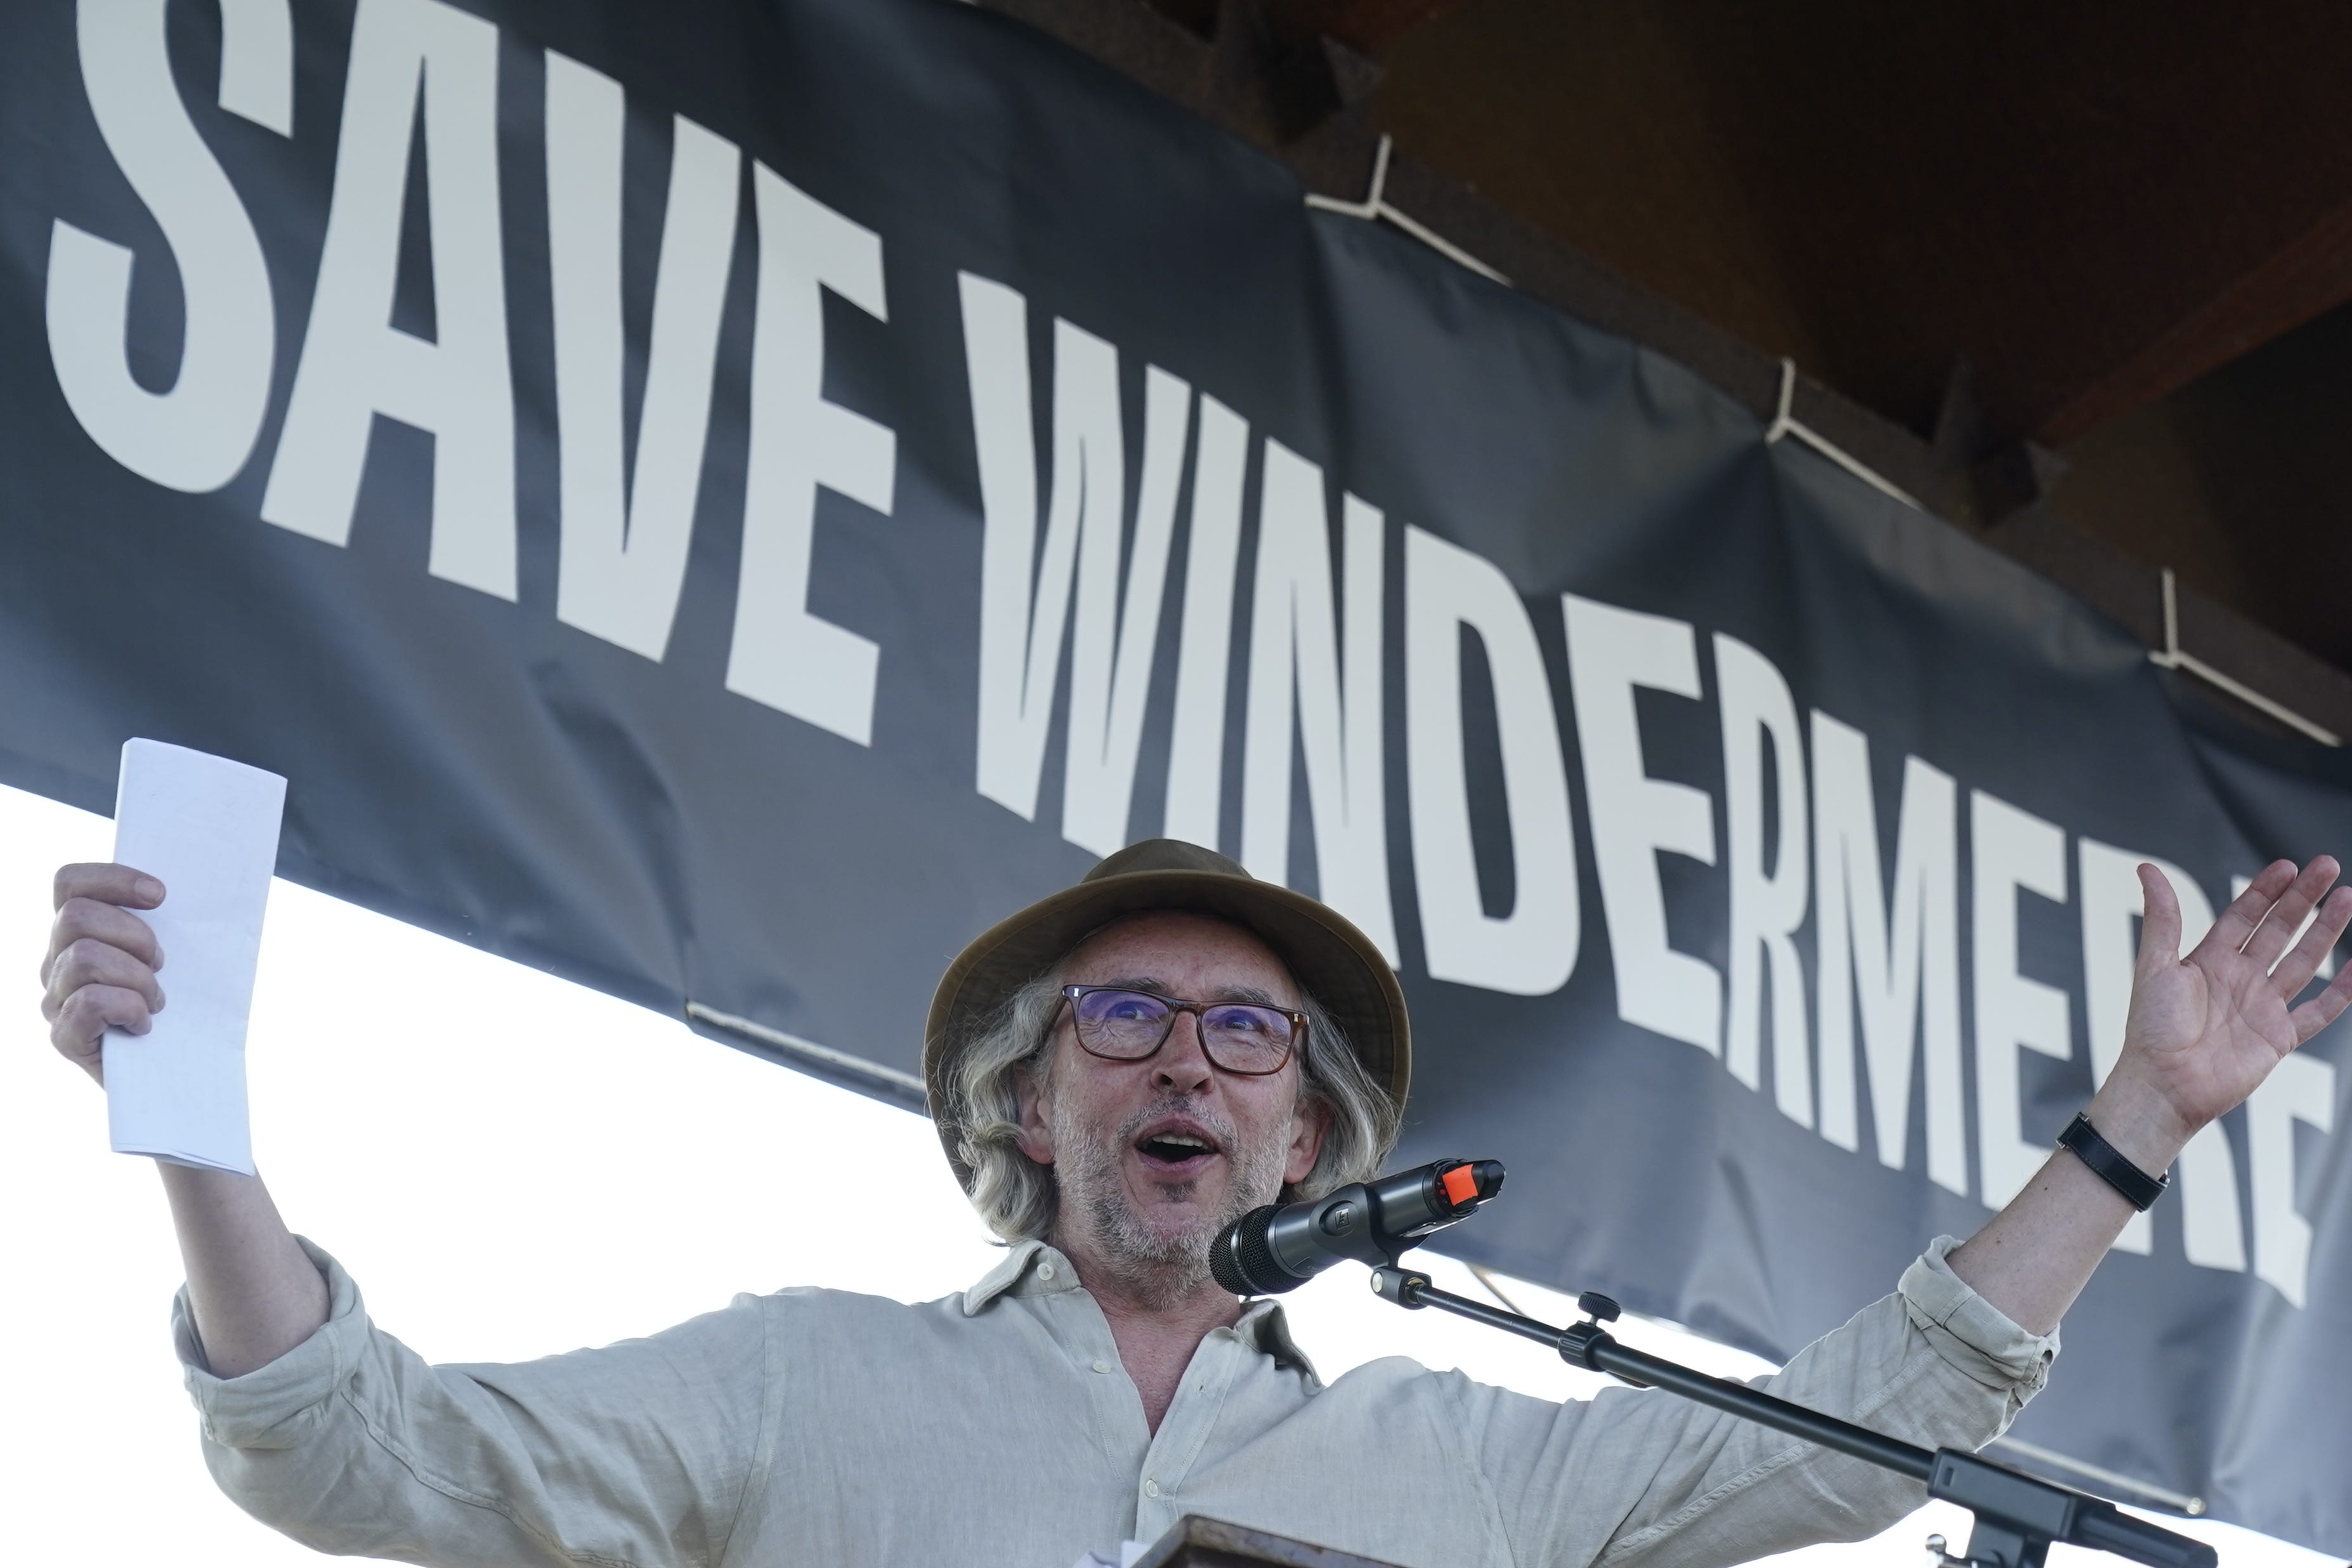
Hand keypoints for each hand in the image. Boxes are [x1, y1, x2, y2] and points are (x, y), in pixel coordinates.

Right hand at [40, 862, 167, 1083]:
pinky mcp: (64, 1037)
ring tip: (156, 999)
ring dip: (136, 977)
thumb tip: (172, 891)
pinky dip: (129, 1008)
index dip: (113, 878)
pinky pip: (90, 1002)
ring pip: (84, 958)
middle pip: (75, 916)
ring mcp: (53, 1000)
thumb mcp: (172, 954)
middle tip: (160, 962)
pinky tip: (145, 1023)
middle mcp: (54, 962)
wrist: (177, 1072)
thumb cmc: (180, 1004)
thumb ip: (160, 922)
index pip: (69, 883)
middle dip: (133, 935)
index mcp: (75, 932)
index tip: (161, 895)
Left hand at [2105, 857, 2351, 1164]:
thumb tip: (2147, 868)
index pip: (2244, 916)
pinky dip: (2341, 991)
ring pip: (2303, 961)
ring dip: (2326, 931)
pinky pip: (2319, 1011)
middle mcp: (2239, 979)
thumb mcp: (2156, 966)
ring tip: (2347, 898)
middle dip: (2303, 899)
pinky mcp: (2280, 1037)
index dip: (2266, 891)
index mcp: (2208, 961)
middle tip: (2327, 866)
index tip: (2288, 866)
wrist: (2164, 1085)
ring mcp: (2262, 1007)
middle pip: (2279, 931)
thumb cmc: (2151, 1029)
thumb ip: (2162, 918)